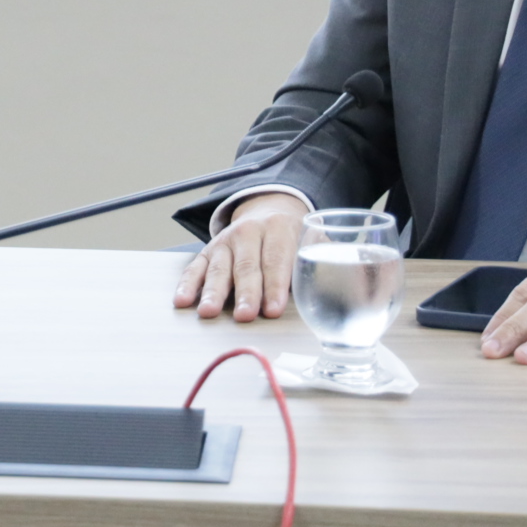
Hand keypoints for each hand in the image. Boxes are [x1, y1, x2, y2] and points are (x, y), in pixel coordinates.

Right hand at [174, 192, 309, 321]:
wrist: (269, 211)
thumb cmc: (294, 239)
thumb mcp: (313, 242)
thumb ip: (322, 264)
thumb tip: (344, 286)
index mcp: (278, 228)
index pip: (276, 259)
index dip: (275, 286)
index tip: (273, 310)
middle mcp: (248, 231)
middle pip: (246, 266)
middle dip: (246, 293)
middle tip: (245, 315)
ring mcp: (225, 241)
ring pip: (219, 268)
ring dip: (213, 292)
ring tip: (208, 312)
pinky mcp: (208, 251)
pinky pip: (195, 268)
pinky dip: (187, 284)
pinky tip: (182, 300)